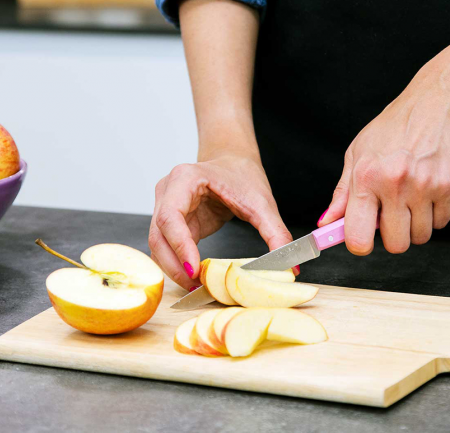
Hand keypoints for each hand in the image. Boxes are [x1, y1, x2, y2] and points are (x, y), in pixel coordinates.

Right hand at [149, 154, 292, 288]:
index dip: (180, 246)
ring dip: (174, 269)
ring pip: (158, 245)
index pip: (171, 217)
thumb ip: (275, 233)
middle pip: (158, 236)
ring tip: (199, 287)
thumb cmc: (242, 175)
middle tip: (198, 288)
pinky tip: (197, 278)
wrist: (233, 161)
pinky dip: (179, 265)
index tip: (195, 271)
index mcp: (185, 179)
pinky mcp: (170, 222)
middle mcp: (167, 191)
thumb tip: (291, 266)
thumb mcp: (262, 203)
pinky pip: (168, 248)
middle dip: (175, 266)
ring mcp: (164, 206)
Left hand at [318, 11, 449, 253]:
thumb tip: (327, 223)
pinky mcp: (449, 186)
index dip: (360, 245)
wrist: (437, 101)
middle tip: (392, 214)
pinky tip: (429, 192)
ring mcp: (424, 186)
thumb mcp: (358, 152)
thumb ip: (343, 193)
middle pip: (396, 245)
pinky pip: (441, 223)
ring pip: (420, 237)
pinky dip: (435, 214)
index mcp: (366, 177)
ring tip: (412, 199)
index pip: (358, 236)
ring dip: (416, 225)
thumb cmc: (395, 125)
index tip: (363, 239)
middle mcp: (394, 183)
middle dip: (394, 236)